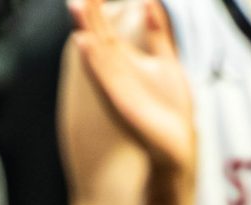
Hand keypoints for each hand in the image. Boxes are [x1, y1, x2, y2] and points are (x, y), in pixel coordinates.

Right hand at [68, 0, 195, 177]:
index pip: (106, 30)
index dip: (97, 10)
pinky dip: (94, 59)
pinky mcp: (121, 102)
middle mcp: (117, 72)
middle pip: (99, 37)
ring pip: (98, 54)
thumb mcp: (166, 61)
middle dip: (88, 16)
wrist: (176, 145)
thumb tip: (149, 1)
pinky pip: (105, 77)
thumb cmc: (170, 107)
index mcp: (125, 61)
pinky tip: (83, 41)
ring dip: (86, 31)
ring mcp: (117, 87)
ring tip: (74, 7)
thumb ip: (157, 33)